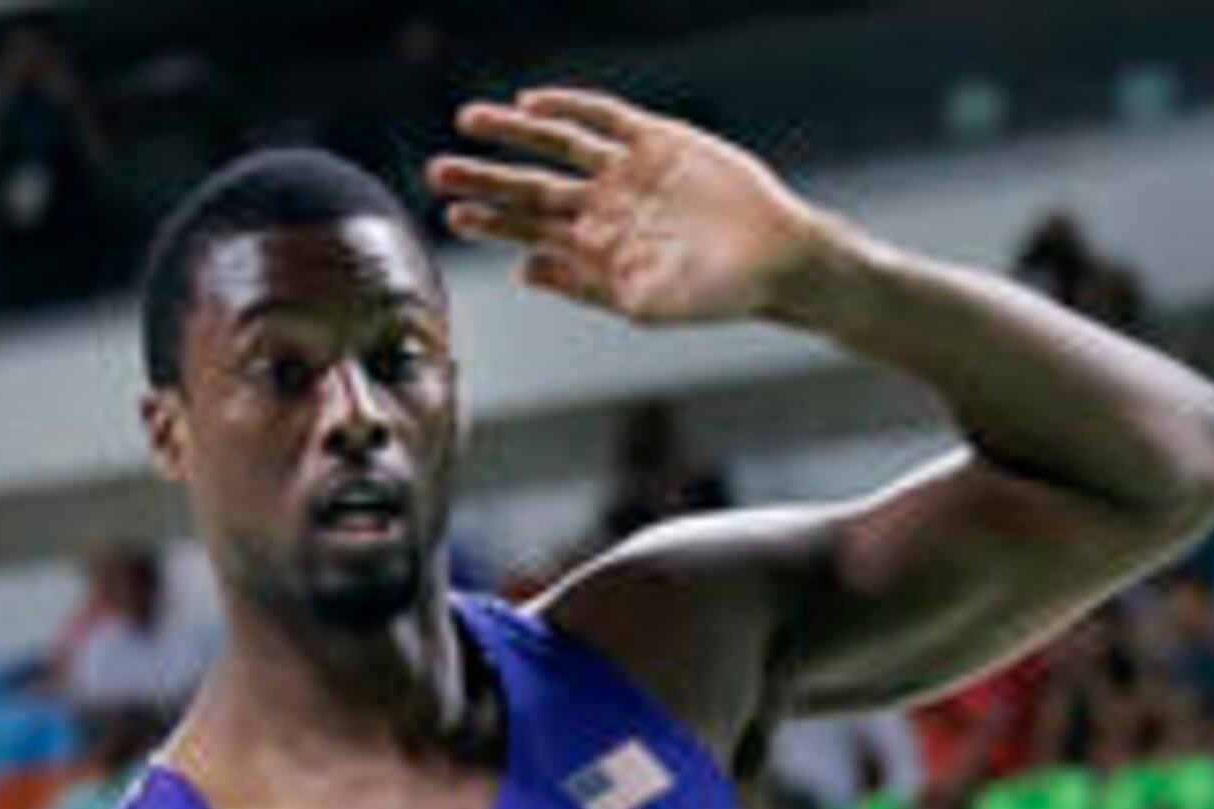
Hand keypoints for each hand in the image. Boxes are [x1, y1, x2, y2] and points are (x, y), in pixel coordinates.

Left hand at [427, 88, 835, 324]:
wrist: (776, 259)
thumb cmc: (714, 296)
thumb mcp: (641, 302)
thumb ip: (582, 287)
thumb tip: (523, 272)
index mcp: (595, 248)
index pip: (529, 231)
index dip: (490, 222)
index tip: (454, 215)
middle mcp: (604, 206)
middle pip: (530, 187)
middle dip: (484, 179)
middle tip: (437, 171)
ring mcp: (628, 170)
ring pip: (557, 145)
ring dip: (515, 132)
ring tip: (470, 120)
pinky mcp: (658, 140)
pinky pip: (604, 117)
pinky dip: (569, 107)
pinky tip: (534, 101)